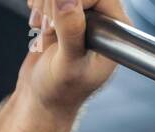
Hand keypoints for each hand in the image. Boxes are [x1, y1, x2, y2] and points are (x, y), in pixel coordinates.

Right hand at [19, 0, 129, 117]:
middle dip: (55, 3)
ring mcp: (84, 16)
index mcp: (115, 33)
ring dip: (45, 4)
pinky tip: (40, 26)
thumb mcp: (67, 65)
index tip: (57, 23)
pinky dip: (39, 5)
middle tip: (50, 27)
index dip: (75, 0)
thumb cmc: (60, 92)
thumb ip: (71, 33)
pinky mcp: (66, 14)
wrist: (42, 99)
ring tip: (45, 29)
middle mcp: (103, 21)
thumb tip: (68, 0)